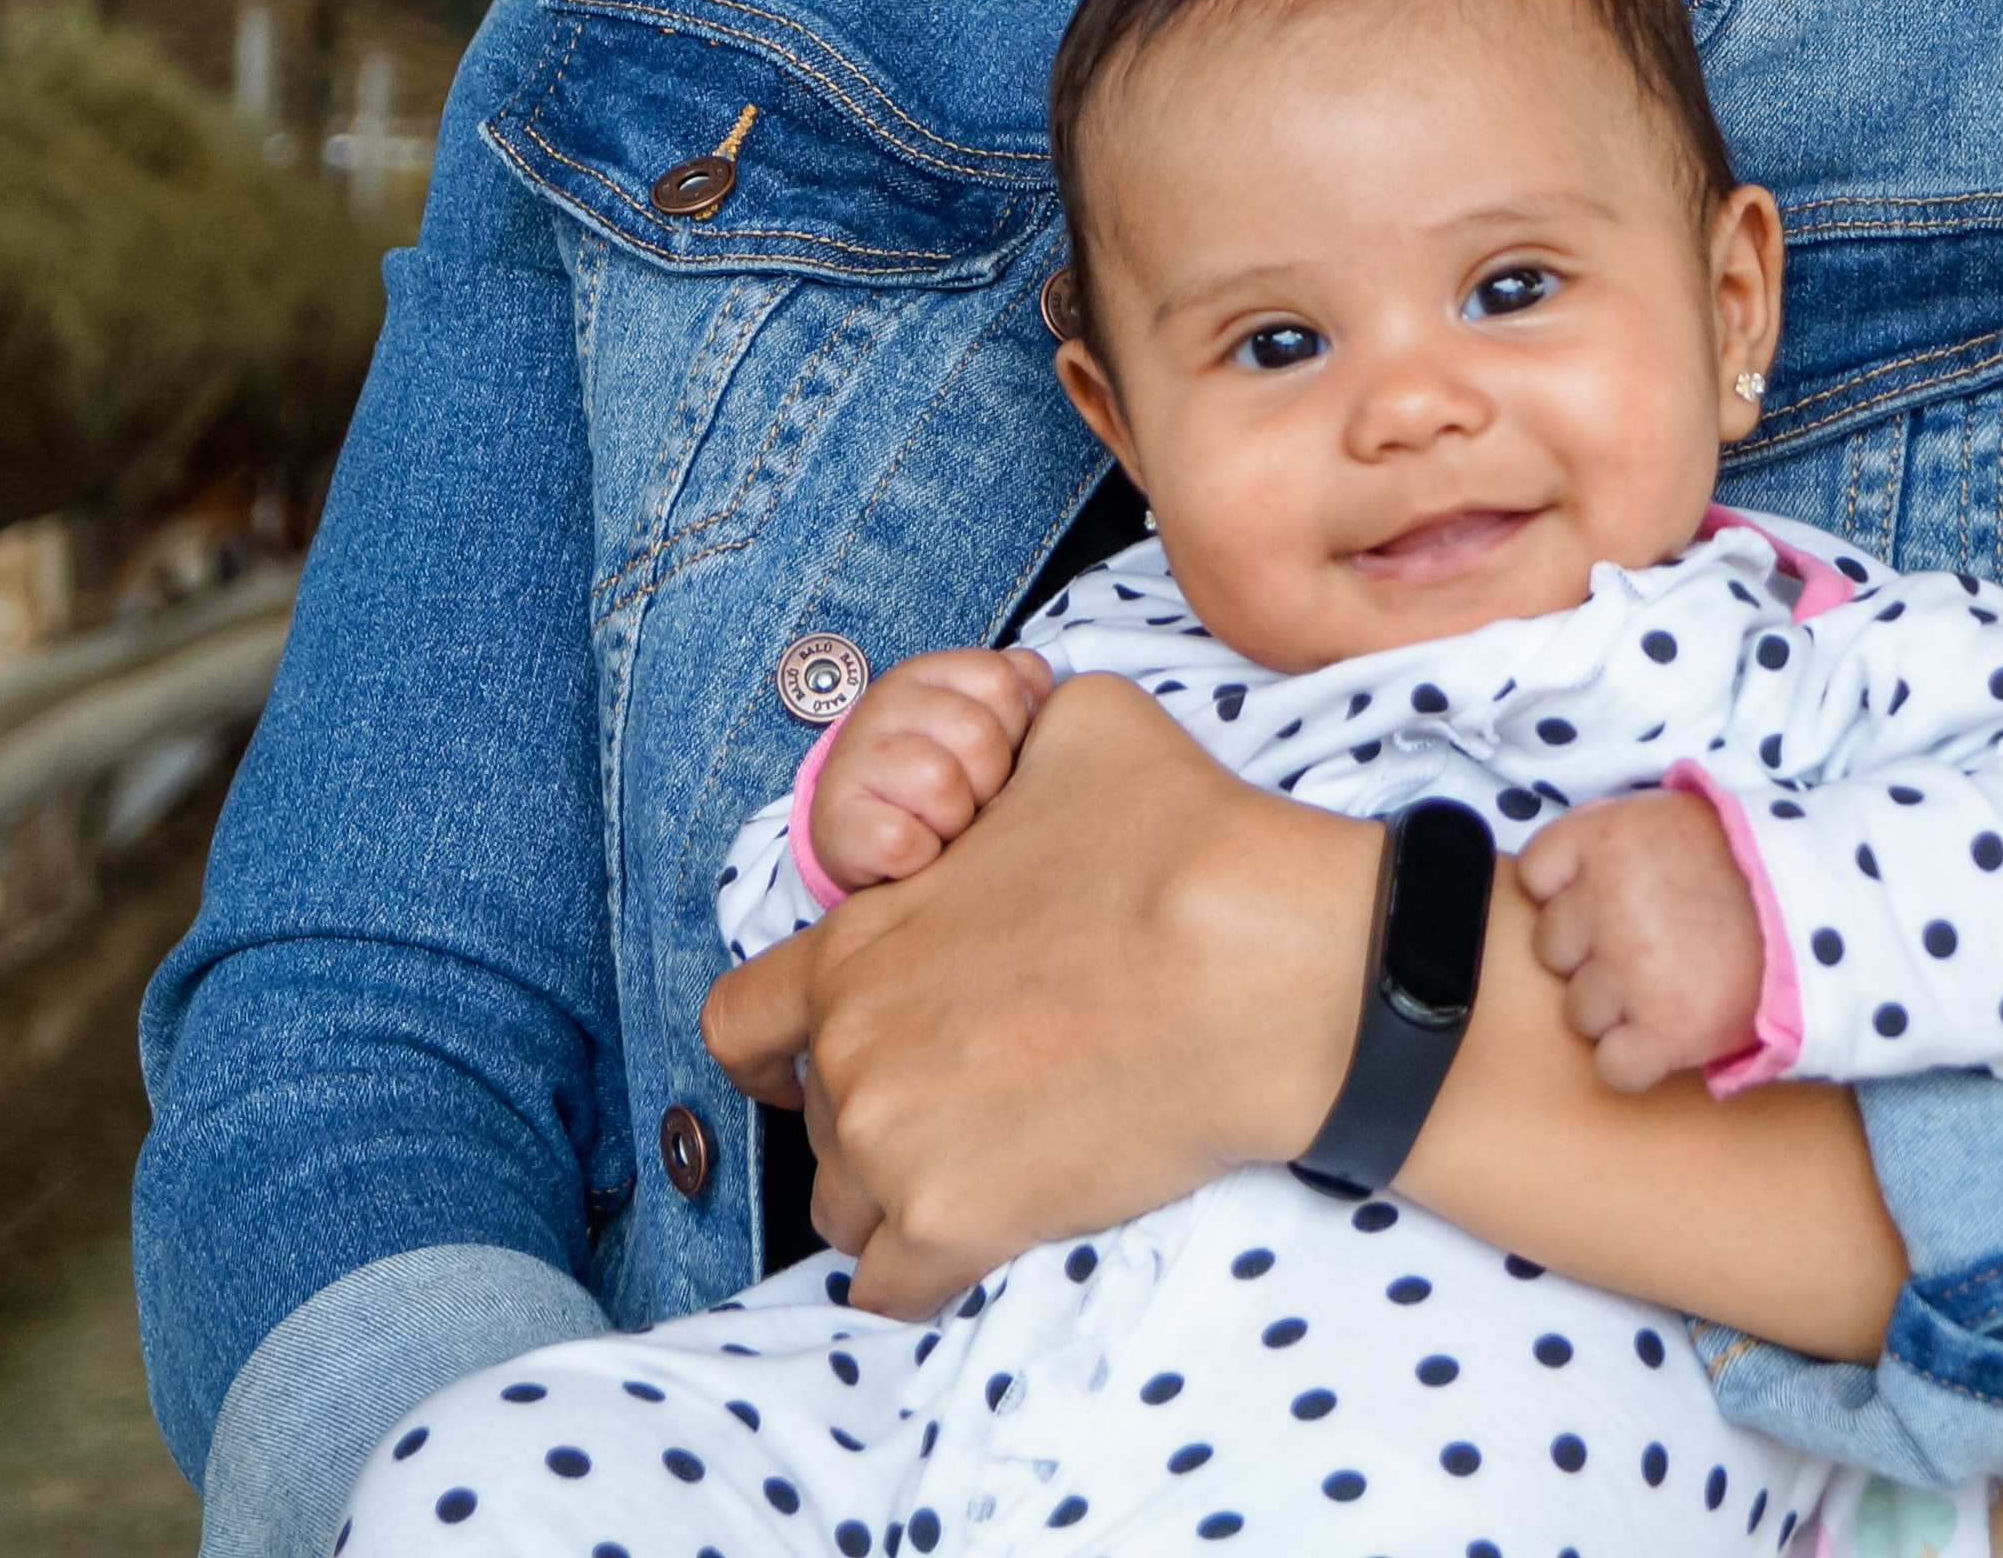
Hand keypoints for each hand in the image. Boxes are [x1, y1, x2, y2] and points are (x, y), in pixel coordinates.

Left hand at [700, 672, 1376, 1315]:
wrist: (1261, 967)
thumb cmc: (1182, 845)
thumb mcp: (1081, 729)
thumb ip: (1016, 744)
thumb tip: (1026, 715)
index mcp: (857, 943)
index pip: (741, 1020)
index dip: (776, 1045)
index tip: (810, 1064)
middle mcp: (855, 1048)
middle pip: (812, 1119)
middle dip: (870, 1114)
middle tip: (956, 1100)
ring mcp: (895, 1144)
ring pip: (842, 1209)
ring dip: (892, 1195)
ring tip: (978, 1165)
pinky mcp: (957, 1221)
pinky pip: (891, 1287)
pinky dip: (920, 1274)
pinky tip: (973, 1243)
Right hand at [805, 647, 1054, 890]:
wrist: (863, 836)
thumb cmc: (940, 779)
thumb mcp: (982, 722)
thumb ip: (1020, 697)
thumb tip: (1044, 696)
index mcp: (929, 672)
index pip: (1002, 681)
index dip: (1015, 729)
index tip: (994, 756)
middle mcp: (884, 702)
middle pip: (978, 735)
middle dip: (989, 782)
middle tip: (968, 797)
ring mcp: (854, 758)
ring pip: (941, 783)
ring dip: (954, 821)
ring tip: (941, 824)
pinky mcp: (838, 821)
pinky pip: (904, 842)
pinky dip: (920, 857)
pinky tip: (912, 850)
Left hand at [1517, 791, 1767, 1091]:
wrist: (1824, 902)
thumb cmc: (1744, 861)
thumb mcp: (1668, 813)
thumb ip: (1605, 832)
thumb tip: (1555, 870)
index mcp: (1606, 838)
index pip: (1537, 876)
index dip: (1570, 894)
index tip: (1609, 900)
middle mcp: (1608, 901)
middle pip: (1553, 949)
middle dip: (1593, 953)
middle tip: (1652, 944)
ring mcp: (1632, 968)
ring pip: (1580, 1012)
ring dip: (1619, 1008)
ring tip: (1674, 983)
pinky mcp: (1665, 1029)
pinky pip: (1612, 1067)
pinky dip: (1638, 1061)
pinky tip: (1670, 1033)